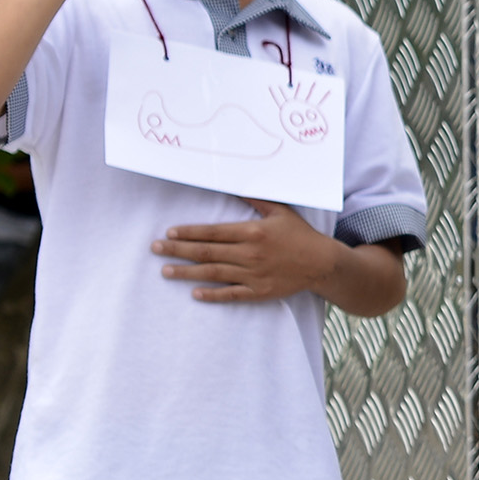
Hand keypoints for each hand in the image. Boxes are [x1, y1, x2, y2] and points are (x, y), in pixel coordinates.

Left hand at [153, 199, 342, 302]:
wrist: (323, 263)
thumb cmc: (300, 235)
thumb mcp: (281, 211)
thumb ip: (256, 200)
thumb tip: (233, 184)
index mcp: (253, 232)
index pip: (212, 232)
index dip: (188, 232)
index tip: (169, 232)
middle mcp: (250, 254)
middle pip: (206, 252)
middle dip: (177, 250)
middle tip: (155, 248)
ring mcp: (254, 275)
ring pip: (213, 273)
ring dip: (186, 272)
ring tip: (165, 271)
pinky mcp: (260, 291)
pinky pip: (231, 294)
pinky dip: (212, 295)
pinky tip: (195, 293)